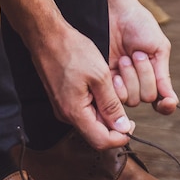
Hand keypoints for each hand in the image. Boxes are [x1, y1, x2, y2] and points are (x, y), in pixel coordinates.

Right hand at [0, 0, 134, 149]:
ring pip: (90, 125)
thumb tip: (122, 126)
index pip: (101, 141)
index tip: (131, 126)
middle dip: (114, 128)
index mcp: (75, 112)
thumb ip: (111, 104)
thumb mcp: (100, 76)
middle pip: (96, 136)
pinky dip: (96, 109)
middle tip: (128, 114)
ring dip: (105, 117)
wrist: (47, 37)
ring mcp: (63, 110)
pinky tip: (102, 93)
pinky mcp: (63, 102)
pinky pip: (83, 114)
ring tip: (114, 97)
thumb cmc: (71, 51)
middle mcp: (67, 116)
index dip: (119, 138)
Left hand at [108, 0, 178, 114]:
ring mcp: (124, 86)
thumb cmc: (140, 27)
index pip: (164, 102)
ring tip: (126, 57)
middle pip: (148, 98)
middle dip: (145, 76)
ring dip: (131, 77)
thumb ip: (163, 76)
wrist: (117, 16)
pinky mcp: (108, 85)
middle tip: (138, 55)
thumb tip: (172, 101)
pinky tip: (117, 67)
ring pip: (133, 99)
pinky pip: (117, 97)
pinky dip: (119, 83)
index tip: (167, 102)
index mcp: (155, 78)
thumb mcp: (159, 49)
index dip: (166, 106)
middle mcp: (140, 86)